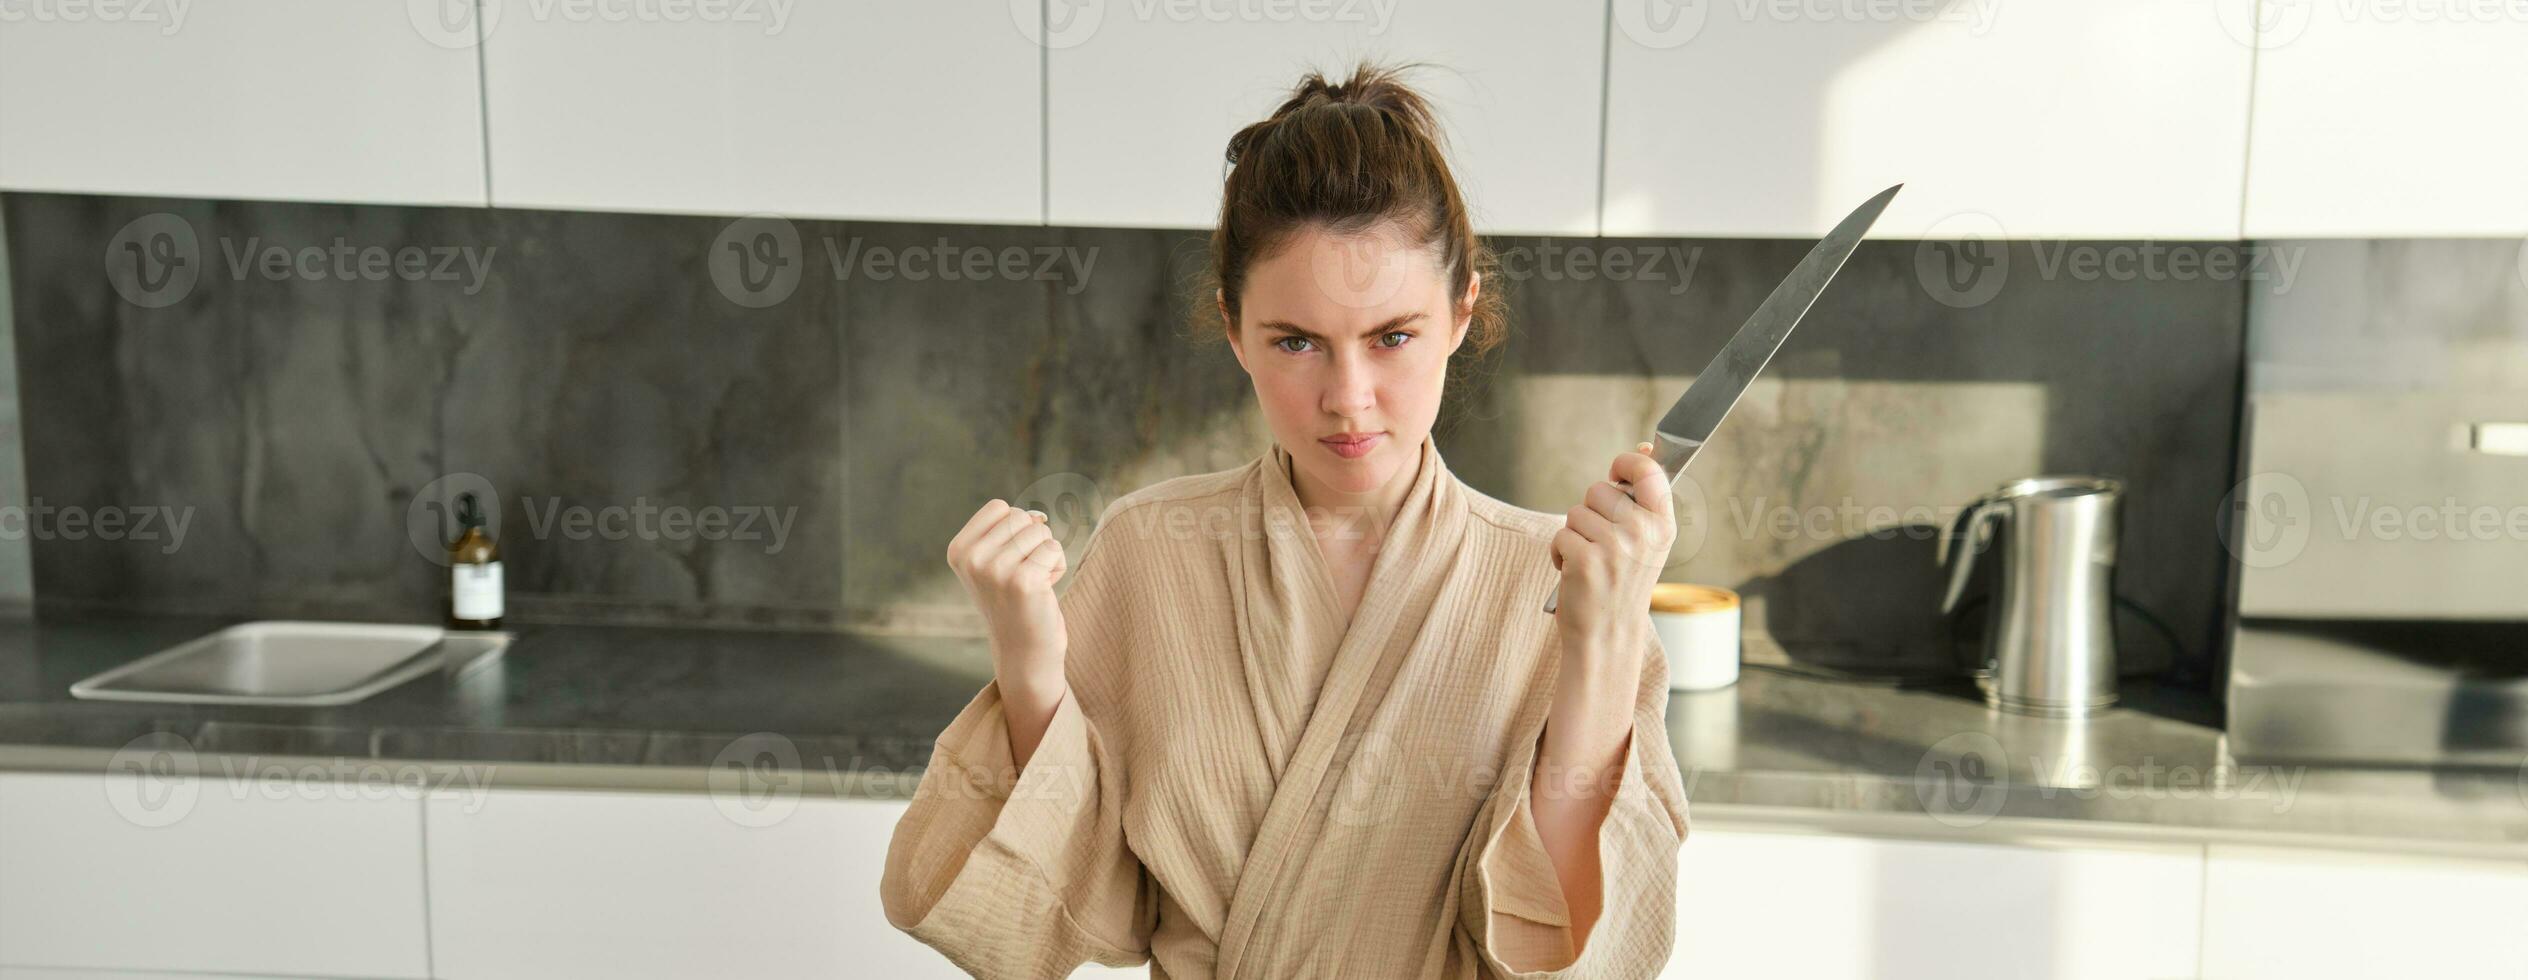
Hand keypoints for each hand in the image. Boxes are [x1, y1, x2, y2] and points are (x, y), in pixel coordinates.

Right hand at [947, 499, 1068, 694]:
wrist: (1023, 648)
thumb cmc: (1014, 599)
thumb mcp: (995, 559)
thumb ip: (1009, 530)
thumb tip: (1038, 516)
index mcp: (959, 550)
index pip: (999, 507)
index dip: (1014, 529)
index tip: (1009, 559)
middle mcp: (972, 559)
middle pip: (1020, 517)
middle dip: (1032, 541)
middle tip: (1024, 574)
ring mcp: (996, 570)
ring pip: (1040, 531)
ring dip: (1046, 554)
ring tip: (1034, 581)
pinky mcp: (1023, 581)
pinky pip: (1054, 549)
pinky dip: (1057, 566)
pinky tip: (1044, 589)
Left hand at [1549, 441, 1677, 662]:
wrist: (1608, 635)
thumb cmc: (1623, 585)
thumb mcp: (1646, 541)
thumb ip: (1643, 499)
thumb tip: (1643, 447)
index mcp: (1663, 525)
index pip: (1648, 470)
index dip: (1626, 463)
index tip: (1616, 471)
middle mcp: (1643, 533)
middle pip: (1599, 489)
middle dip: (1591, 512)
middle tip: (1602, 543)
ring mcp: (1615, 547)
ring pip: (1576, 512)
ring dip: (1574, 534)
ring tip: (1590, 560)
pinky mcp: (1586, 560)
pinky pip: (1560, 534)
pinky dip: (1558, 552)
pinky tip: (1573, 572)